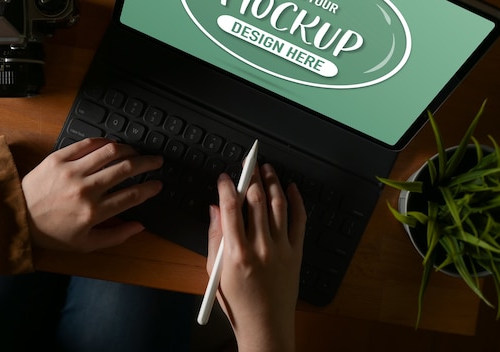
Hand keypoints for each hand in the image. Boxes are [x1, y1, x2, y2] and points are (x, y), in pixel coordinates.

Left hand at [21, 138, 162, 252]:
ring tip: (135, 151)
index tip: (158, 184)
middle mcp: (85, 190)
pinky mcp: (58, 158)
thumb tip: (140, 226)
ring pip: (110, 151)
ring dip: (129, 149)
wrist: (17, 217)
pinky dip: (104, 142)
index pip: (132, 196)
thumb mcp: (86, 244)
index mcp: (93, 213)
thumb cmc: (52, 233)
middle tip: (155, 161)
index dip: (150, 188)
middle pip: (126, 169)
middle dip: (147, 163)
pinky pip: (87, 144)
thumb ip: (116, 236)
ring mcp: (71, 171)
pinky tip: (112, 145)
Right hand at [207, 164, 305, 351]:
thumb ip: (215, 237)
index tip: (223, 177)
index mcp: (237, 252)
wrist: (265, 324)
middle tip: (248, 164)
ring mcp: (282, 248)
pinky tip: (290, 187)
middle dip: (250, 176)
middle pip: (256, 200)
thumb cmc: (237, 302)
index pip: (231, 207)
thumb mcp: (215, 271)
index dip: (226, 186)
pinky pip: (299, 220)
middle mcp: (261, 247)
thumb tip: (216, 208)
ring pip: (278, 204)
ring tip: (266, 168)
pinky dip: (296, 200)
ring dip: (272, 182)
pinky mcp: (297, 252)